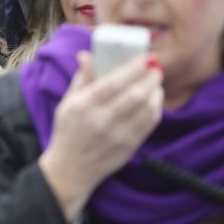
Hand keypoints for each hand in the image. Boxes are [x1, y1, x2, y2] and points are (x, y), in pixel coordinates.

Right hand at [39, 52, 162, 221]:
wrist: (71, 169)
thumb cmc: (68, 131)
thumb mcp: (67, 103)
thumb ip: (82, 78)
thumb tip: (87, 54)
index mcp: (83, 106)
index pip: (114, 82)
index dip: (133, 67)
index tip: (146, 57)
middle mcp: (101, 120)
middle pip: (135, 94)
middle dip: (150, 77)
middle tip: (155, 67)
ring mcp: (118, 135)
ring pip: (147, 108)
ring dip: (155, 91)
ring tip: (154, 82)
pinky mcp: (130, 146)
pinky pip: (150, 123)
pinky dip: (155, 108)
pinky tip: (153, 99)